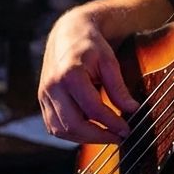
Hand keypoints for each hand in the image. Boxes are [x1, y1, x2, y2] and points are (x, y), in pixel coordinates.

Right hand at [39, 6, 138, 143]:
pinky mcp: (42, 101)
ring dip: (84, 138)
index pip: (93, 109)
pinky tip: (89, 130)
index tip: (127, 130)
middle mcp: (52, 87)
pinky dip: (72, 134)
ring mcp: (44, 95)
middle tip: (118, 137)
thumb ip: (118, 87)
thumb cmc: (90, 46)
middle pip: (73, 125)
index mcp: (70, 74)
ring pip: (61, 130)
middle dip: (98, 137)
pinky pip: (54, 126)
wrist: (68, 34)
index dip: (112, 123)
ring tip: (106, 135)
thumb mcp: (109, 61)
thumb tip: (131, 110)